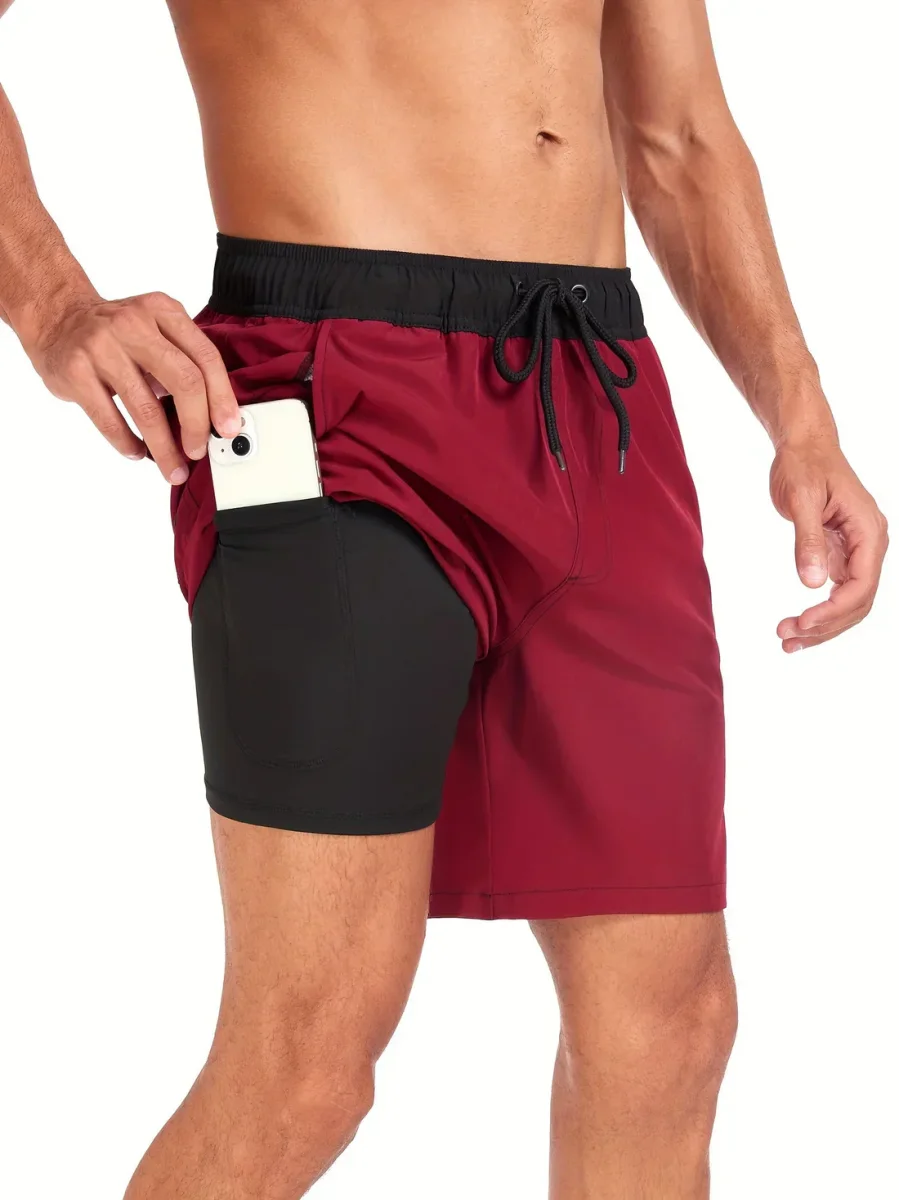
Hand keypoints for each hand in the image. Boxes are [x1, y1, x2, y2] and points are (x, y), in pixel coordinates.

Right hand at [24, 289, 240, 483]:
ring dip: (164, 447)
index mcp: (162, 311)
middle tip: (198, 451)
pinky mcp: (76, 372)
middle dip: (197, 425)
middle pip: (183, 382)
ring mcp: (101, 347)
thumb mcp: (154, 329)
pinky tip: (138, 453)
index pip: (205, 358)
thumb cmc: (116, 334)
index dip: (222, 398)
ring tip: (173, 468)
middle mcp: (134, 324)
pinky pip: (109, 419)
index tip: (228, 428)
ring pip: (146, 409)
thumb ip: (183, 361)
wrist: (56, 318)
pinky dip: (128, 443)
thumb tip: (216, 417)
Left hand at [770, 435, 887, 651]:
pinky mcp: (842, 554)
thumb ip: (808, 540)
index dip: (834, 610)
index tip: (802, 622)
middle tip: (787, 637)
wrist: (804, 446)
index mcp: (868, 530)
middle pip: (859, 601)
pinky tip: (797, 626)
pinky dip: (819, 611)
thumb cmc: (803, 464)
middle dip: (826, 625)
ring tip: (787, 640)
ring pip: (850, 602)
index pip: (862, 584)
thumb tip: (813, 583)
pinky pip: (838, 592)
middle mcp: (870, 544)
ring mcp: (858, 551)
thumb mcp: (801, 498)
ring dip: (823, 626)